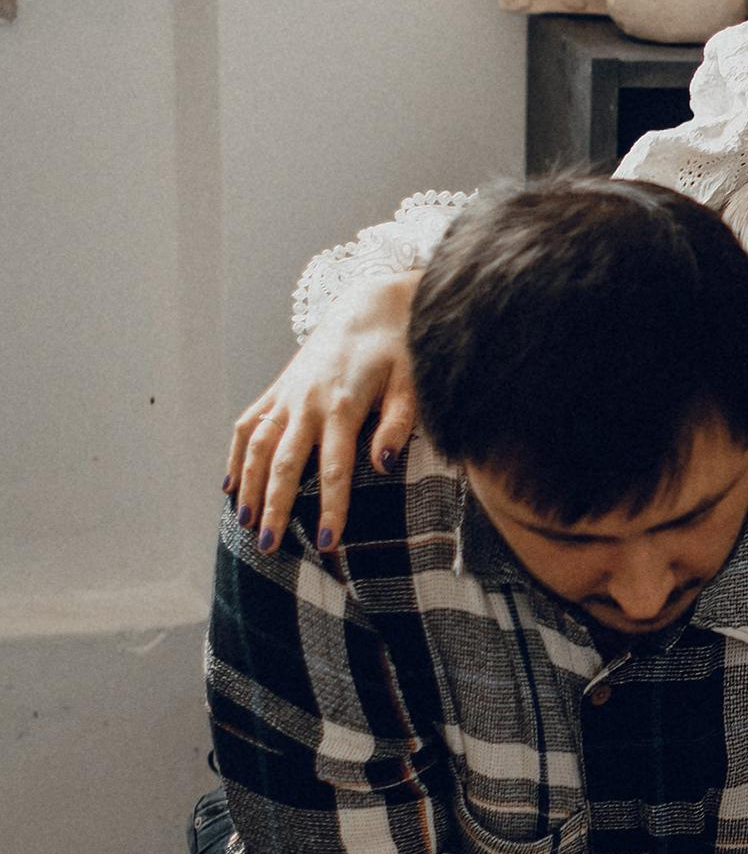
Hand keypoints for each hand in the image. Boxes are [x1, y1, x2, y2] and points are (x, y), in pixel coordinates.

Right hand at [226, 270, 420, 551]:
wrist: (368, 306)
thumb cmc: (398, 349)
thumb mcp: (410, 383)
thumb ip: (399, 423)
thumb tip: (386, 465)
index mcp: (344, 405)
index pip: (335, 468)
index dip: (331, 506)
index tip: (328, 543)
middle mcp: (307, 402)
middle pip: (286, 463)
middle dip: (276, 506)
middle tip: (269, 547)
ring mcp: (287, 395)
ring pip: (259, 446)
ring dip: (249, 485)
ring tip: (244, 523)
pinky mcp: (278, 389)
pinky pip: (249, 425)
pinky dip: (236, 455)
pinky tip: (230, 487)